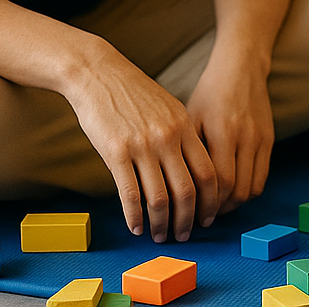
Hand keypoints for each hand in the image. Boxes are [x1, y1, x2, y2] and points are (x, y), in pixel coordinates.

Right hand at [63, 44, 219, 241]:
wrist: (97, 73)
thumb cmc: (132, 92)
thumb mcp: (168, 107)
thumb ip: (182, 134)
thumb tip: (191, 168)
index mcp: (184, 126)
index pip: (209, 172)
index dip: (211, 201)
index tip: (208, 217)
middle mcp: (168, 138)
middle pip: (188, 190)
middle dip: (188, 219)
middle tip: (185, 235)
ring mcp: (142, 146)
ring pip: (159, 197)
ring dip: (162, 223)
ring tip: (159, 235)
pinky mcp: (115, 152)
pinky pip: (130, 194)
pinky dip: (135, 216)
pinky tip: (136, 226)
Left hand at [184, 51, 274, 215]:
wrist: (242, 68)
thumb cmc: (209, 92)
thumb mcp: (191, 116)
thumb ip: (186, 150)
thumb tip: (170, 185)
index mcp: (222, 131)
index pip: (219, 182)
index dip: (205, 203)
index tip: (190, 214)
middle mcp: (245, 138)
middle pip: (236, 191)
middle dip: (217, 210)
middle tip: (200, 217)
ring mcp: (260, 140)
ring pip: (251, 189)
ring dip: (233, 204)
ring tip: (215, 208)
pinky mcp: (270, 141)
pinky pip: (262, 178)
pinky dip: (247, 192)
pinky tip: (231, 193)